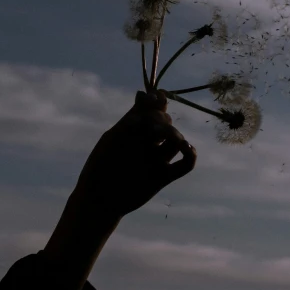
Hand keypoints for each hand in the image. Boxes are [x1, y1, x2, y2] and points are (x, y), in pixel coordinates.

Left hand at [72, 89, 196, 218]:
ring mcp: (156, 159)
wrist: (98, 197)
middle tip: (152, 127)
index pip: (152, 109)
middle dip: (162, 120)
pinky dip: (191, 154)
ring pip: (176, 141)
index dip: (158, 102)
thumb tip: (143, 92)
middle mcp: (147, 143)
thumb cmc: (102, 164)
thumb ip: (133, 116)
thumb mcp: (117, 135)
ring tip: (168, 137)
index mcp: (134, 130)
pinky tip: (185, 147)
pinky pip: (186, 164)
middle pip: (165, 123)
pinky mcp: (164, 177)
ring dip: (176, 135)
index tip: (159, 98)